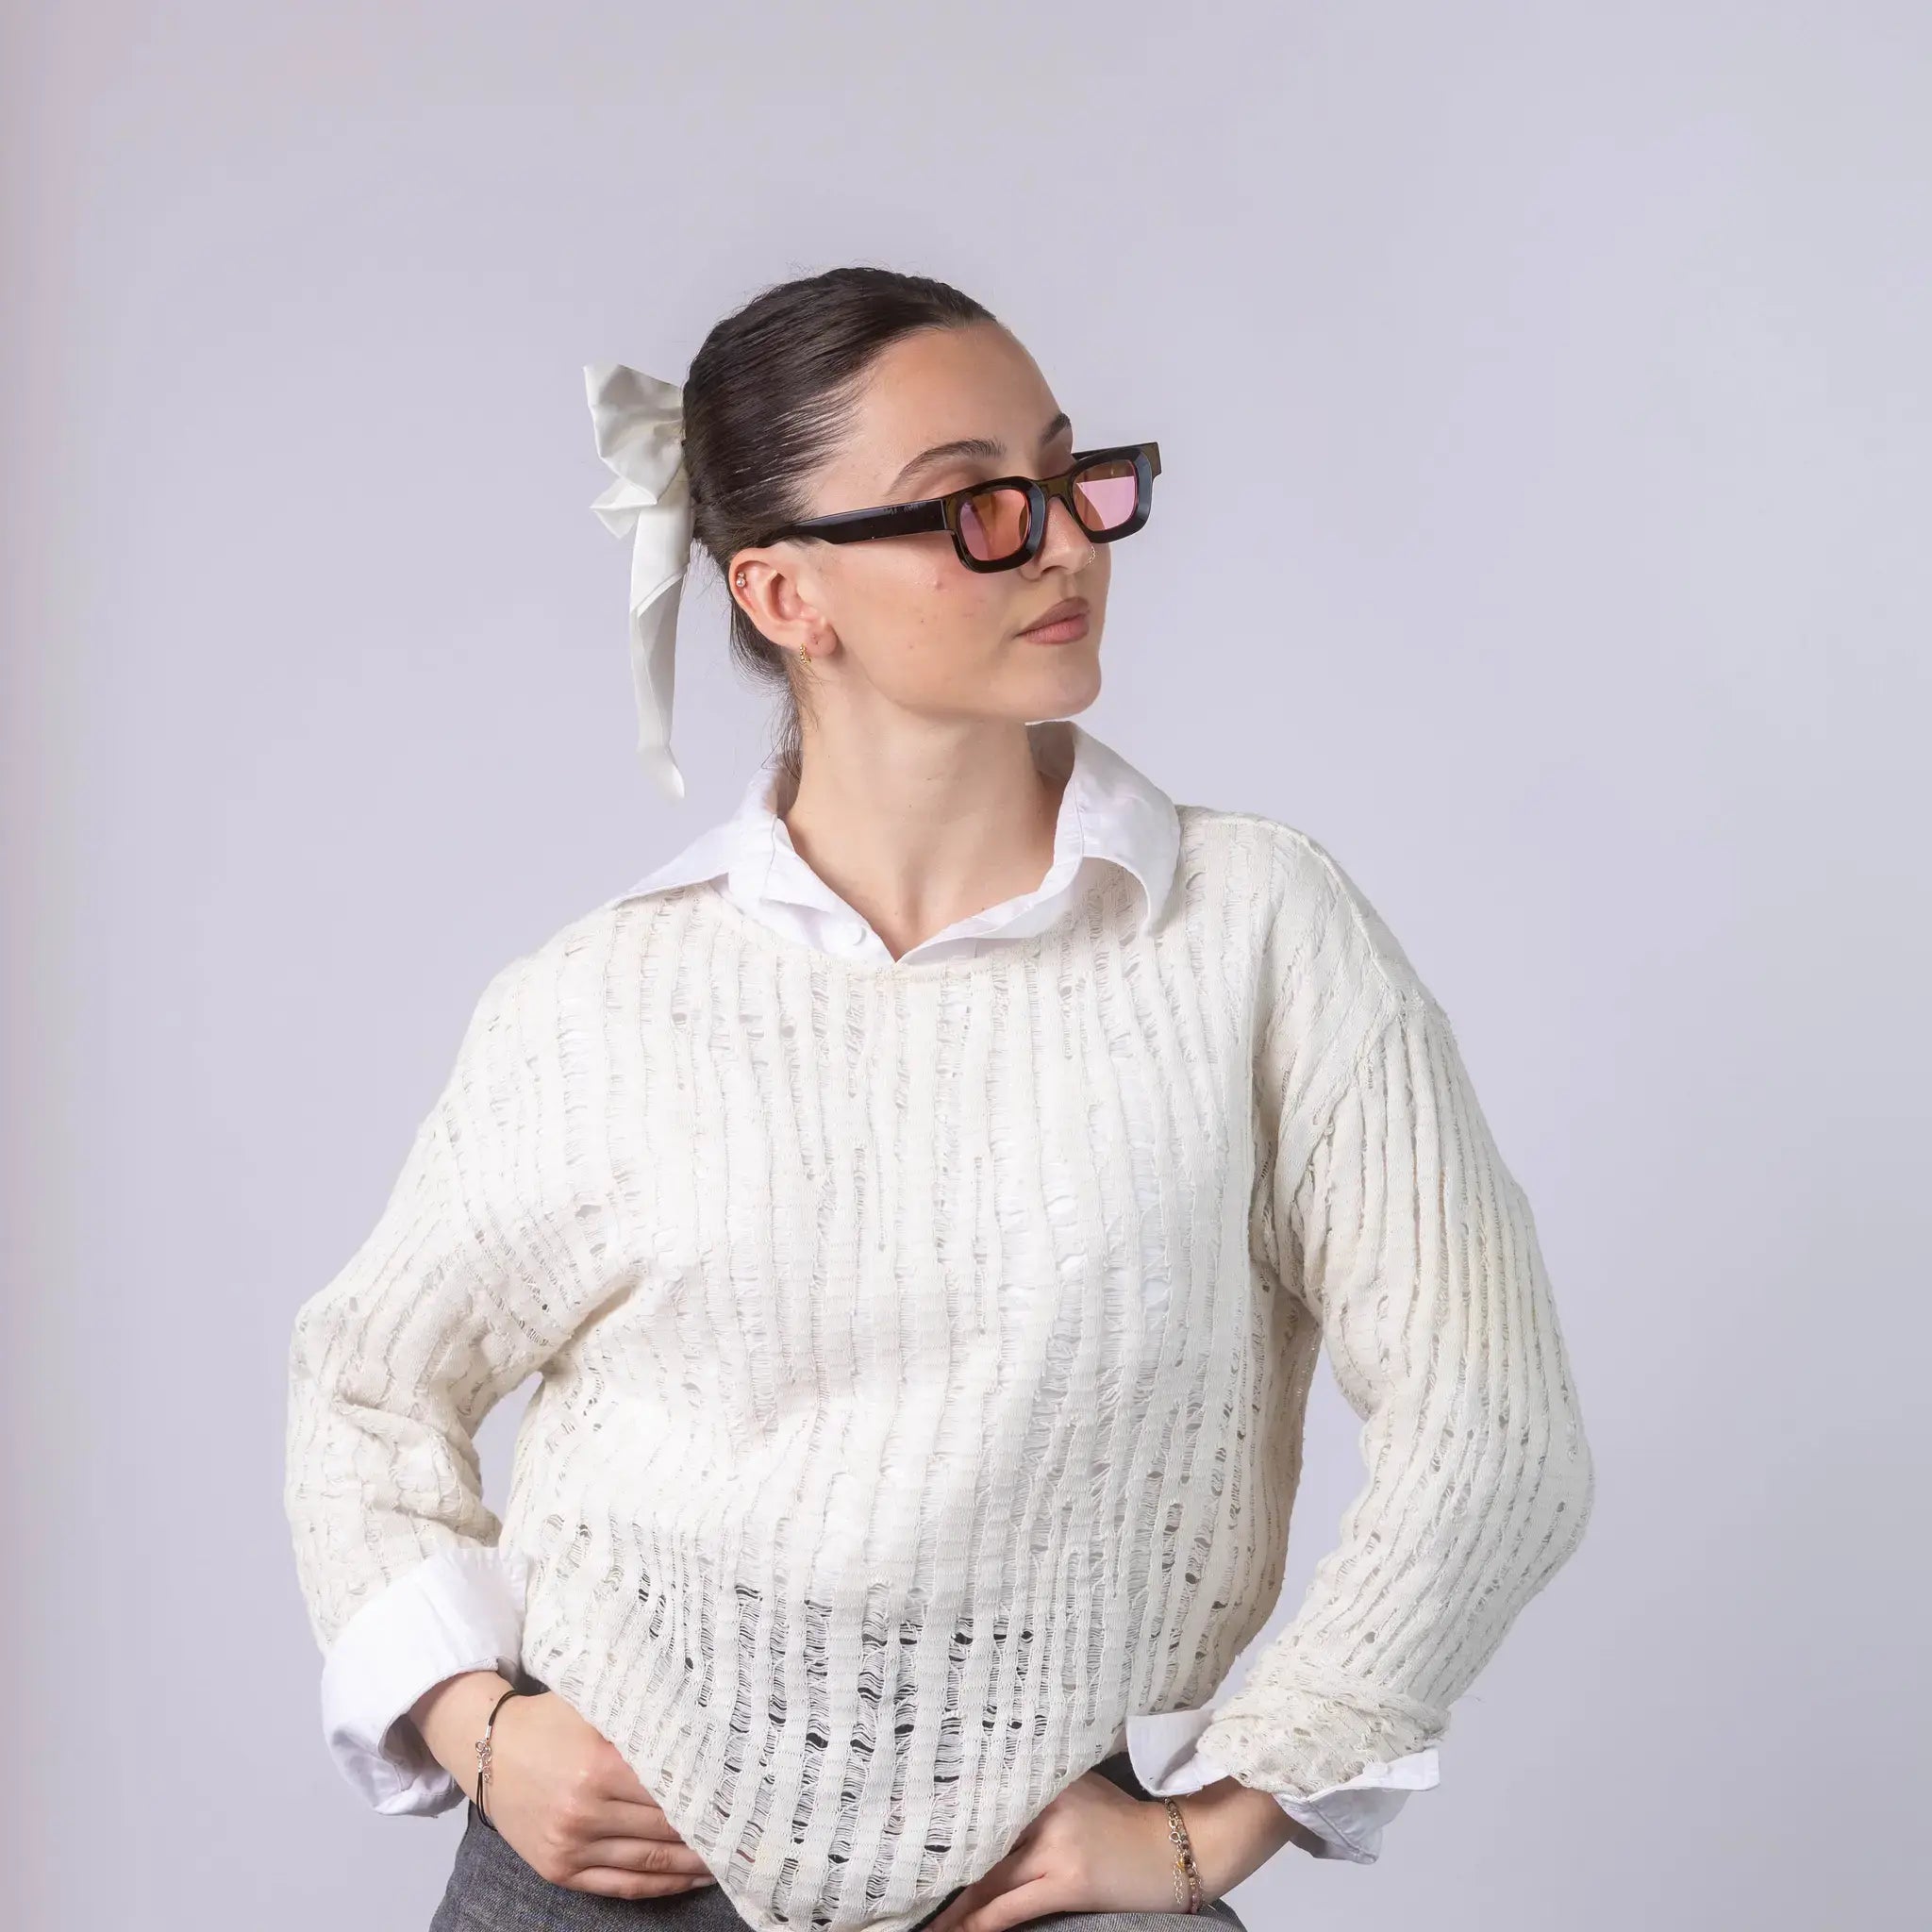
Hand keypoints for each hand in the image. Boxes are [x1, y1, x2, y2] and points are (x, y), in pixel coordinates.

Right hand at [410, 1672, 718, 1899]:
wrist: (486, 1747)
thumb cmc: (549, 1719)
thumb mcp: (595, 1705)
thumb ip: (643, 1716)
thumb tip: (702, 1722)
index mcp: (600, 1765)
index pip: (672, 1788)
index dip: (711, 1795)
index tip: (744, 1796)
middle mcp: (586, 1811)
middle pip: (666, 1829)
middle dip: (711, 1830)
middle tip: (750, 1829)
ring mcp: (571, 1846)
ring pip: (650, 1863)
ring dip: (694, 1864)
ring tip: (732, 1857)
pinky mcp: (560, 1869)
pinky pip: (622, 1886)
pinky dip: (661, 1886)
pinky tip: (690, 1878)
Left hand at [920, 1770, 1209, 1931]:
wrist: (1180, 1847)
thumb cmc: (1125, 1822)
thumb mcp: (1080, 1790)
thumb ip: (1037, 1791)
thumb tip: (984, 1805)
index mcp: (1043, 1779)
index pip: (981, 1799)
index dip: (941, 1822)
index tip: (903, 1834)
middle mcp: (1044, 1806)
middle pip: (977, 1838)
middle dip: (938, 1864)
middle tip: (897, 1881)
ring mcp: (1055, 1845)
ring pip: (987, 1877)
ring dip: (950, 1904)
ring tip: (918, 1919)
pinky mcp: (1068, 1881)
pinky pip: (1010, 1907)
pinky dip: (979, 1923)